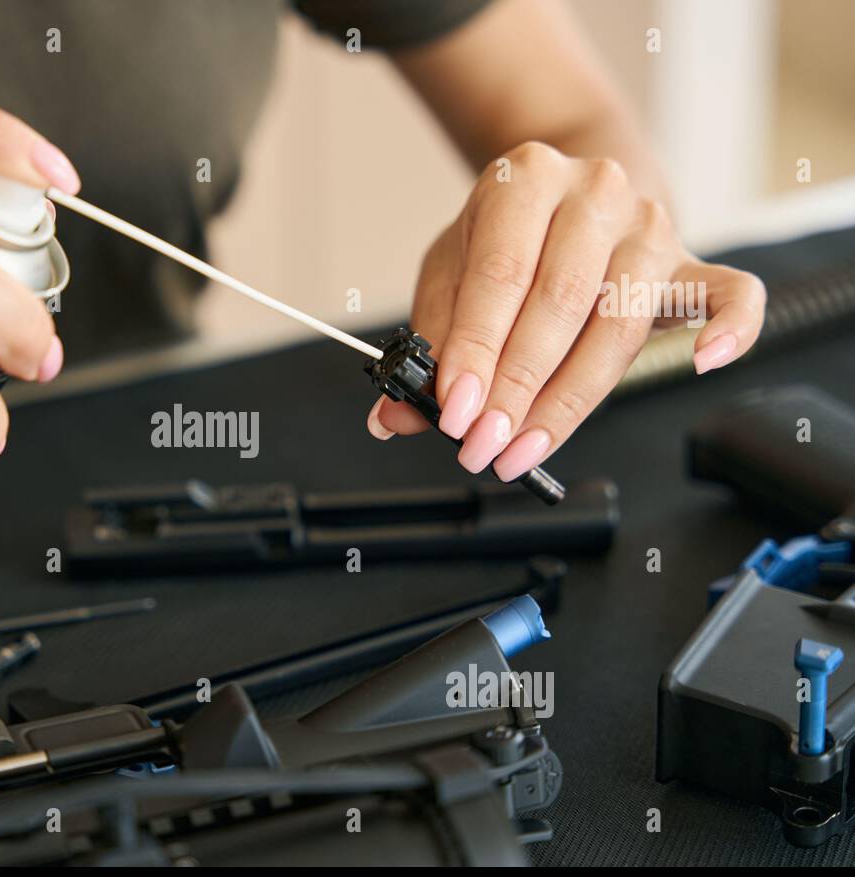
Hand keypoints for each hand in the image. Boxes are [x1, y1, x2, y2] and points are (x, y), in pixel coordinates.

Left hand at [366, 141, 765, 479]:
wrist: (569, 193)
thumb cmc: (507, 238)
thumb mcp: (453, 271)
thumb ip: (429, 340)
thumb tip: (396, 415)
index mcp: (525, 180)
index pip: (500, 275)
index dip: (476, 351)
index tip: (454, 412)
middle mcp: (595, 193)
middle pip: (560, 302)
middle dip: (516, 387)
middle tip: (483, 445)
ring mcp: (650, 227)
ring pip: (620, 321)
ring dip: (570, 398)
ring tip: (526, 447)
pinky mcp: (690, 263)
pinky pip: (731, 293)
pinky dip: (729, 328)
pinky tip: (702, 363)